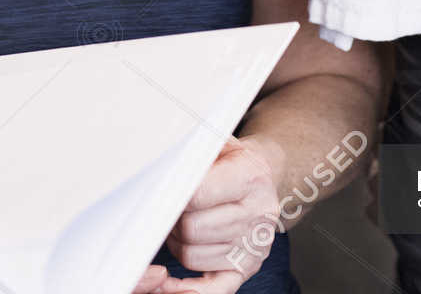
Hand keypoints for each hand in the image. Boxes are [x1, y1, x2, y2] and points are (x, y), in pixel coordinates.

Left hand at [136, 136, 283, 292]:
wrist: (262, 176)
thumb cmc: (231, 159)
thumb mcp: (217, 141)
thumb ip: (192, 150)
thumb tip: (160, 165)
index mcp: (251, 178)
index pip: (196, 195)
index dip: (170, 194)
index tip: (158, 190)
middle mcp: (258, 215)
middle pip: (191, 229)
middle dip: (171, 219)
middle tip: (167, 206)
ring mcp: (254, 245)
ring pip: (191, 256)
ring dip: (176, 242)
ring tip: (180, 222)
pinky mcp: (247, 266)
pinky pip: (214, 289)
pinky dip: (188, 290)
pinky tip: (168, 283)